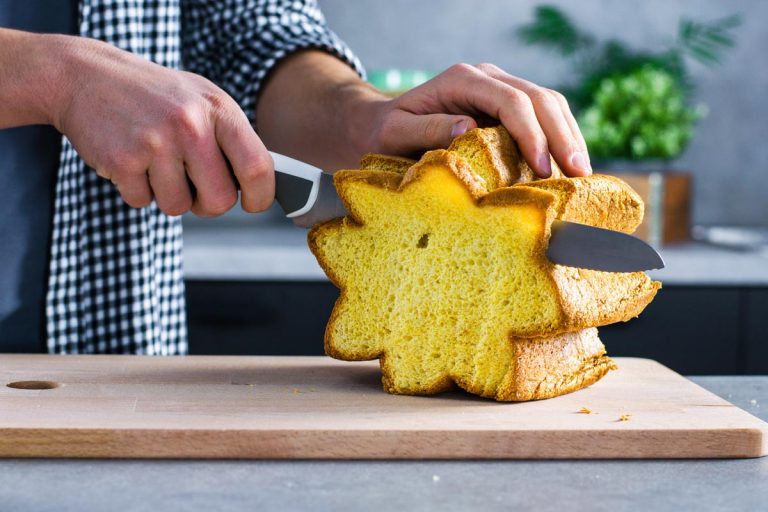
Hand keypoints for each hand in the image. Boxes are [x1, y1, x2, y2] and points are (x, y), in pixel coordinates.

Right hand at [50, 35, 272, 215]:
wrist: (86, 76)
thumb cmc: (155, 96)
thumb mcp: (201, 100)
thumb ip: (232, 138)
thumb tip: (262, 184)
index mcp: (218, 108)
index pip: (257, 166)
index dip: (261, 195)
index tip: (254, 204)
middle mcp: (190, 124)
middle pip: (220, 200)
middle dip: (208, 204)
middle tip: (194, 187)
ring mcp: (156, 142)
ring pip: (179, 207)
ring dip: (168, 196)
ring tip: (156, 164)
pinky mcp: (123, 160)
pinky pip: (143, 202)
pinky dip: (137, 191)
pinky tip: (132, 161)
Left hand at [364, 63, 591, 177]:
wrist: (381, 123)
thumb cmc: (385, 132)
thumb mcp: (396, 133)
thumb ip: (428, 129)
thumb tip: (469, 127)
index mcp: (462, 79)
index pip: (511, 100)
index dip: (531, 133)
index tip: (543, 168)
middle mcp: (486, 77)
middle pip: (538, 97)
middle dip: (562, 135)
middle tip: (578, 173)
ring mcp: (499, 88)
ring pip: (549, 103)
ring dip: (568, 136)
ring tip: (581, 173)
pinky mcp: (506, 106)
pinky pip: (542, 116)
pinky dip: (559, 138)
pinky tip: (568, 165)